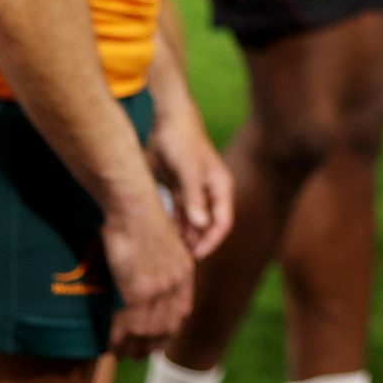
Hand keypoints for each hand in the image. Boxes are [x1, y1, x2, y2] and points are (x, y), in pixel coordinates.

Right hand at [101, 191, 193, 357]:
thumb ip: (159, 265)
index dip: (169, 331)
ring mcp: (160, 287)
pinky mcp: (140, 289)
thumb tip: (146, 279)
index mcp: (185, 270)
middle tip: (136, 355)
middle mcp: (177, 282)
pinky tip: (110, 344)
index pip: (181, 312)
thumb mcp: (160, 245)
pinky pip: (133, 323)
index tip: (156, 341)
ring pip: (150, 329)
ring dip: (134, 345)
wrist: (135, 206)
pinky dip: (121, 337)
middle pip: (168, 326)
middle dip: (152, 345)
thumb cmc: (141, 220)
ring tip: (121, 354)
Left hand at [147, 98, 233, 259]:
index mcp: (221, 189)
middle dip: (195, 244)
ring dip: (182, 237)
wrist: (167, 121)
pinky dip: (172, 226)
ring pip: (192, 223)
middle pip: (207, 227)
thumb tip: (201, 226)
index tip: (194, 257)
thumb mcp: (189, 170)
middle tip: (176, 261)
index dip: (211, 242)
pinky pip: (178, 215)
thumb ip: (194, 198)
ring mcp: (195, 193)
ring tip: (166, 253)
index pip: (222, 224)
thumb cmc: (183, 142)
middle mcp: (211, 194)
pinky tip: (160, 236)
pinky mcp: (180, 191)